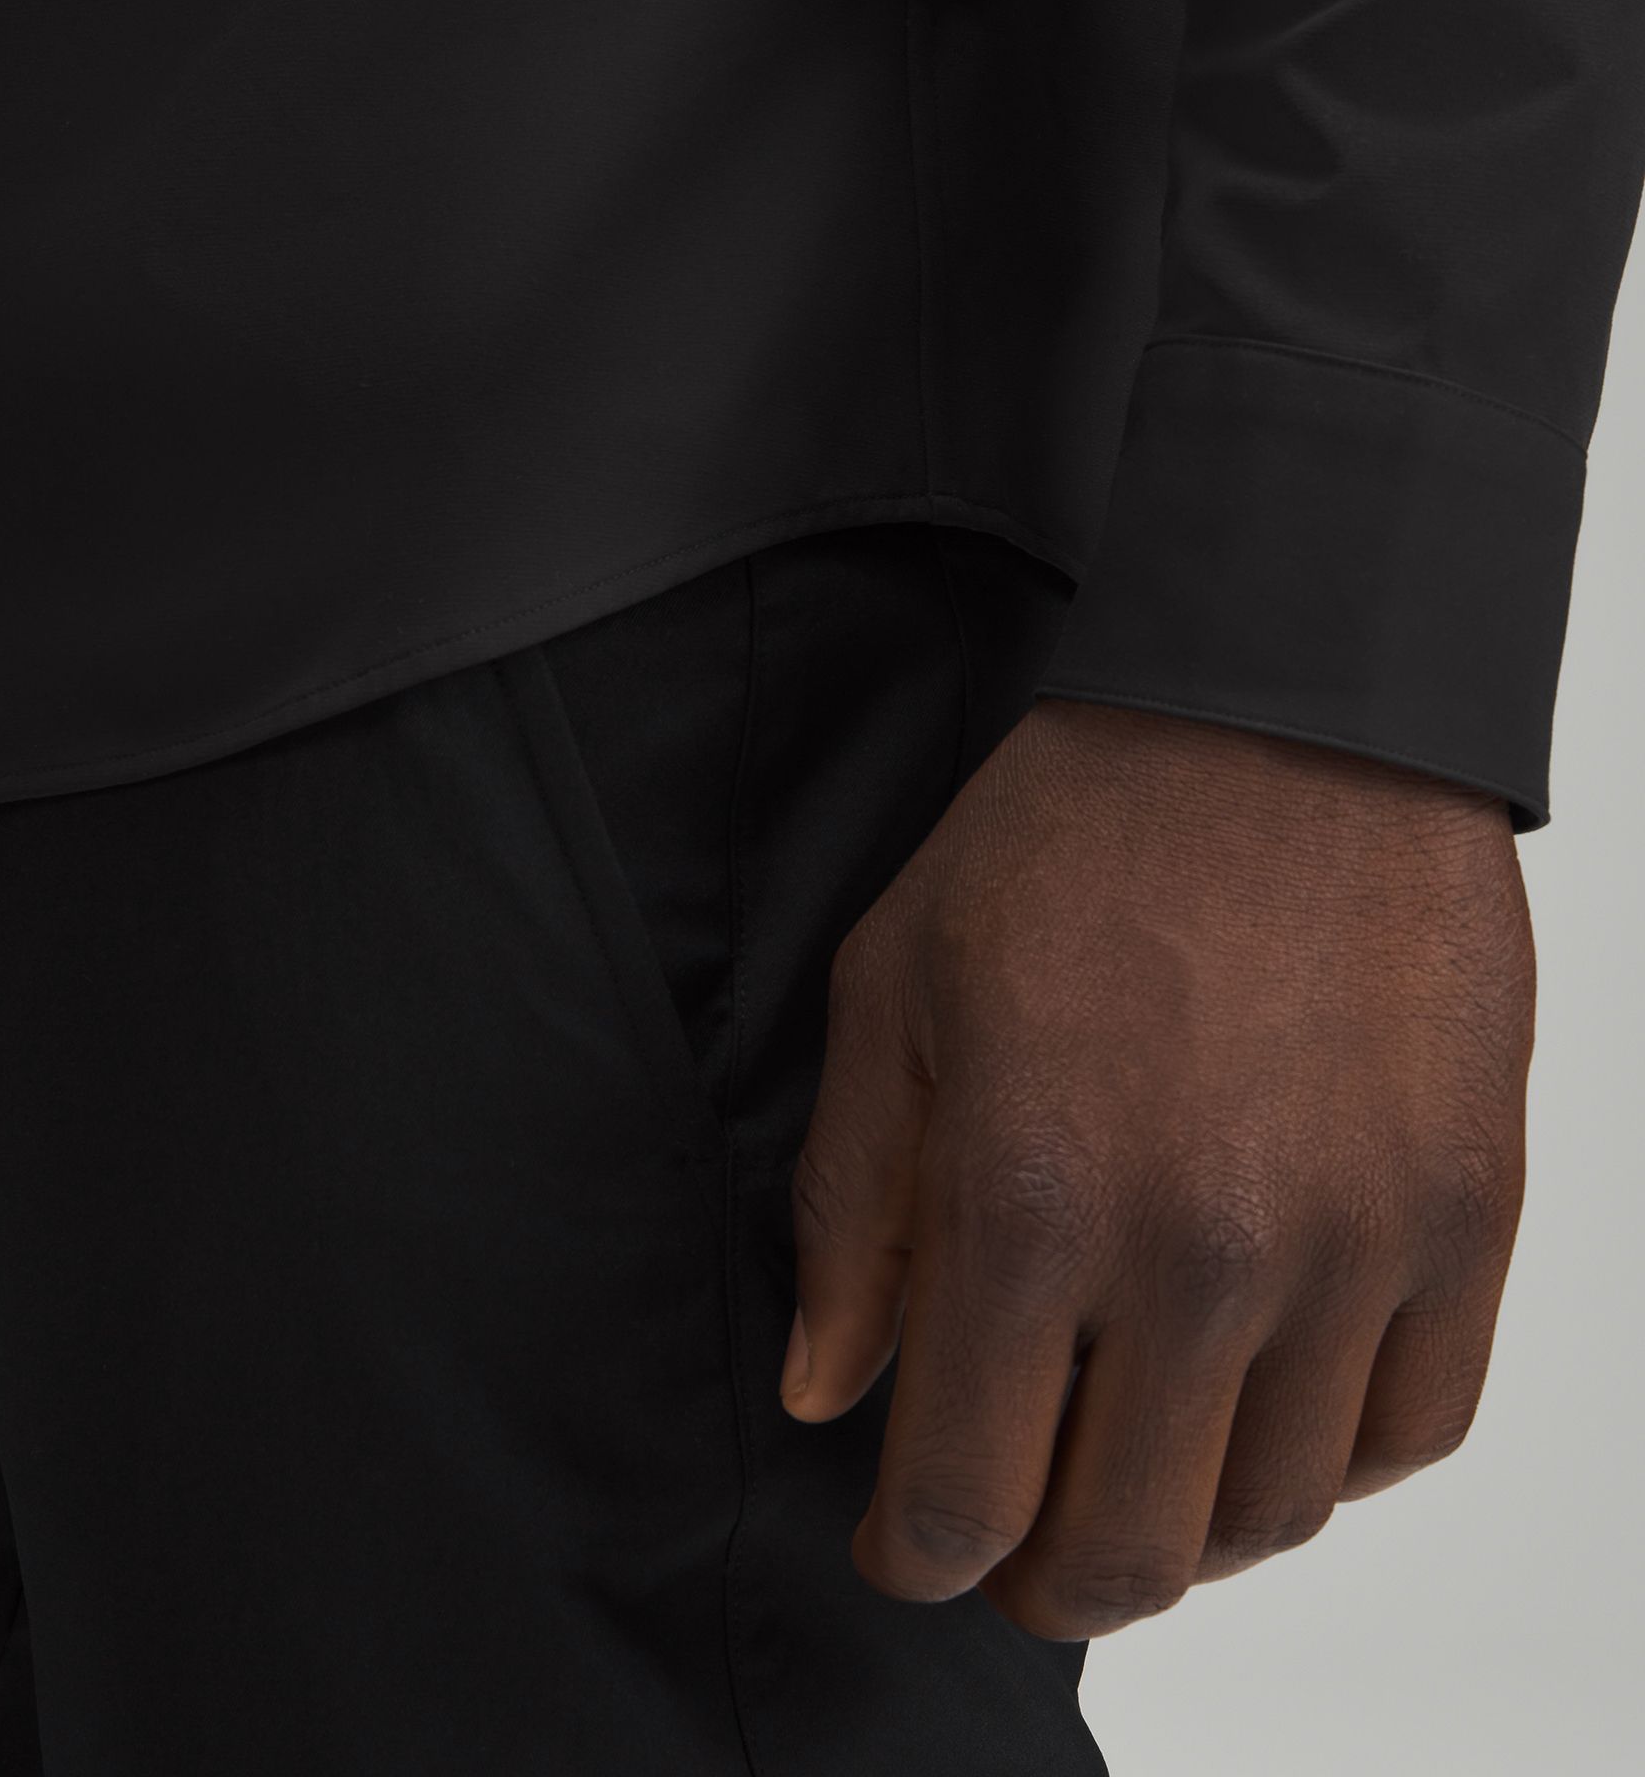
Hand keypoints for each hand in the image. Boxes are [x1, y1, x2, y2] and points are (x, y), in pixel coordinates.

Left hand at [782, 697, 1533, 1638]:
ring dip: (1184, 1525)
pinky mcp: (1465, 1212)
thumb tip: (832, 1396)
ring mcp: (1353, 1242)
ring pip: (1270, 1516)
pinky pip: (1409, 1431)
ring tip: (1135, 1455)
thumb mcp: (895, 994)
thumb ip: (853, 1213)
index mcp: (1027, 1197)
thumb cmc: (1071, 839)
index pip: (965, 1496)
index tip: (903, 1549)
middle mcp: (1200, 1251)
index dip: (916, 1560)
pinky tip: (1264, 1398)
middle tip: (1012, 1542)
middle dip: (1043, 1581)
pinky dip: (1327, 1459)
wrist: (1281, 714)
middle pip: (1123, 1553)